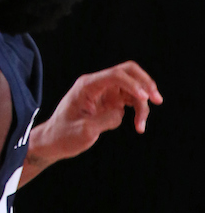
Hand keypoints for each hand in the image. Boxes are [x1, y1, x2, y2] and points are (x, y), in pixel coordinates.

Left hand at [29, 61, 161, 169]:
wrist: (55, 140)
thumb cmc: (65, 135)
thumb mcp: (85, 131)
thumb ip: (105, 119)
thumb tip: (121, 112)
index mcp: (87, 85)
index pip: (115, 75)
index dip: (133, 84)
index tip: (146, 99)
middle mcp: (97, 84)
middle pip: (127, 72)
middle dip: (145, 83)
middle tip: (157, 100)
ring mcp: (104, 92)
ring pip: (132, 88)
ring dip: (142, 104)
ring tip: (141, 126)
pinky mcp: (109, 102)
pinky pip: (130, 99)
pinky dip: (138, 110)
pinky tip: (139, 125)